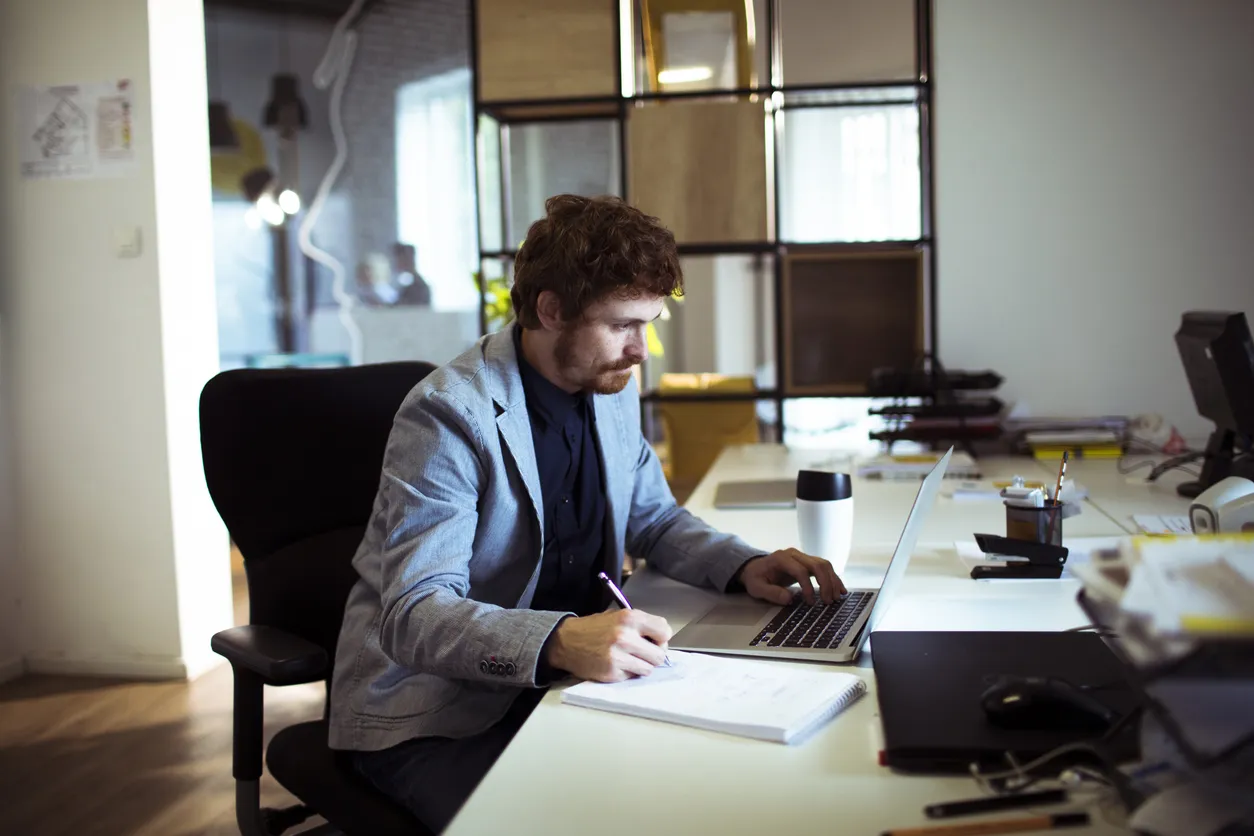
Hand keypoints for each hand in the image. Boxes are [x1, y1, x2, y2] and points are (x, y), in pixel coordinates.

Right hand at [545, 609, 672, 682]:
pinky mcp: (612, 672)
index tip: (655, 640)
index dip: (661, 638)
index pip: (665, 631)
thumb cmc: (593, 628)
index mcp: (630, 618)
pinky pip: (633, 676)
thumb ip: (640, 625)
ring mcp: (619, 656)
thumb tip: (662, 639)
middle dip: (653, 655)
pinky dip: (628, 672)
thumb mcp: (617, 616)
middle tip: (643, 652)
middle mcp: (626, 636)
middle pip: (660, 654)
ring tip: (629, 658)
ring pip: (649, 669)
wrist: (566, 641)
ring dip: (641, 666)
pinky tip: (617, 664)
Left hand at [737, 548, 845, 605]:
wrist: (756, 569)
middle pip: (816, 565)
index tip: (810, 602)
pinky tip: (840, 589)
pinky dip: (834, 578)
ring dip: (832, 581)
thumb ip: (771, 593)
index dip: (808, 586)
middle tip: (827, 602)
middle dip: (825, 584)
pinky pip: (825, 568)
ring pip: (824, 565)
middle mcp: (794, 554)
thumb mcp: (756, 587)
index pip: (800, 570)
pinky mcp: (808, 562)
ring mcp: (803, 557)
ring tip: (835, 598)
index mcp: (781, 558)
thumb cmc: (756, 578)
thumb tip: (789, 598)